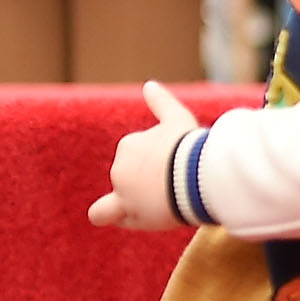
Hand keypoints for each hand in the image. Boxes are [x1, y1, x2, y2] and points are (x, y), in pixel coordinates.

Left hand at [88, 81, 199, 230]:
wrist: (197, 177)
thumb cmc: (190, 148)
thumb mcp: (178, 119)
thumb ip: (162, 102)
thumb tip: (149, 84)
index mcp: (130, 144)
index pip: (134, 158)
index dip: (152, 166)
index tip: (174, 172)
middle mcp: (119, 167)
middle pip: (128, 181)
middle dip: (145, 185)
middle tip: (175, 190)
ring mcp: (121, 190)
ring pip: (119, 199)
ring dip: (135, 202)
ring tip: (164, 205)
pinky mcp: (126, 211)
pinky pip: (102, 215)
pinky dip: (107, 215)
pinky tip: (126, 216)